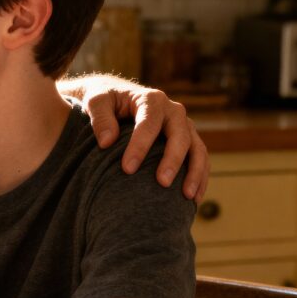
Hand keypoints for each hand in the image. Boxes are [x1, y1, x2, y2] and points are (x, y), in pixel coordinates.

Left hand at [77, 77, 208, 201]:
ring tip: (187, 197)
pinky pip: (201, 158)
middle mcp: (173, 111)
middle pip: (180, 136)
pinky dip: (200, 177)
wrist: (119, 98)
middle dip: (173, 160)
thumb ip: (99, 118)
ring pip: (197, 149)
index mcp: (151, 100)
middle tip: (162, 183)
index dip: (140, 146)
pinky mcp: (188, 139)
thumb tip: (106, 142)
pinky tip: (193, 199)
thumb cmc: (106, 100)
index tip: (127, 169)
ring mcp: (184, 126)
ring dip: (195, 173)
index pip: (148, 123)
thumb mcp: (96, 101)